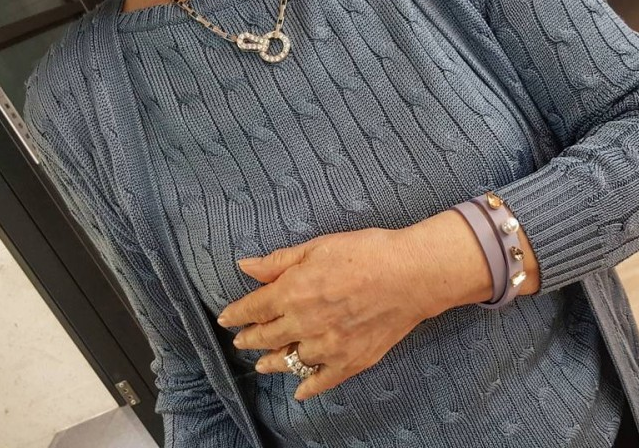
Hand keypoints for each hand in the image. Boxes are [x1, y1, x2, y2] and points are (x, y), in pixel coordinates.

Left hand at [215, 225, 457, 400]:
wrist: (412, 274)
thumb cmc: (368, 253)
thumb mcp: (318, 246)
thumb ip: (279, 261)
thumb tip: (245, 266)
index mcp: (292, 292)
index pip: (253, 308)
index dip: (236, 314)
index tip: (226, 318)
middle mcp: (304, 324)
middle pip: (266, 337)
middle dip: (249, 339)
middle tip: (241, 342)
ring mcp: (327, 346)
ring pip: (289, 361)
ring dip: (272, 363)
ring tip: (263, 365)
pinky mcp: (351, 360)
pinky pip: (322, 380)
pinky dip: (308, 387)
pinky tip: (300, 392)